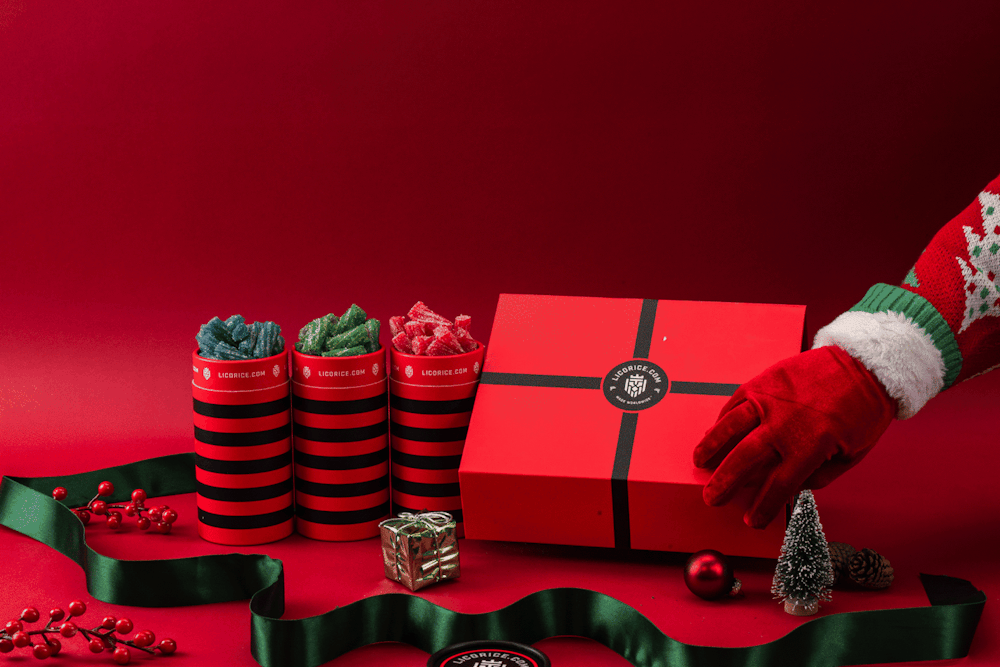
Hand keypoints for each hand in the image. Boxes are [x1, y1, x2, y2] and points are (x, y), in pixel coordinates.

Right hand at [693, 345, 895, 527]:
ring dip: (710, 447)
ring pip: (729, 427)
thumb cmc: (861, 413)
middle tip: (711, 498)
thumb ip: (817, 476)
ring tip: (699, 462)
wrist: (864, 366)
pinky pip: (735, 402)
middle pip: (744, 459)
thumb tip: (788, 489)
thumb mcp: (850, 455)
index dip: (762, 507)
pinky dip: (721, 420)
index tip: (751, 520)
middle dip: (724, 483)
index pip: (778, 486)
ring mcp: (770, 399)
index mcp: (811, 446)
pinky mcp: (764, 380)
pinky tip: (714, 432)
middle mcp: (785, 423)